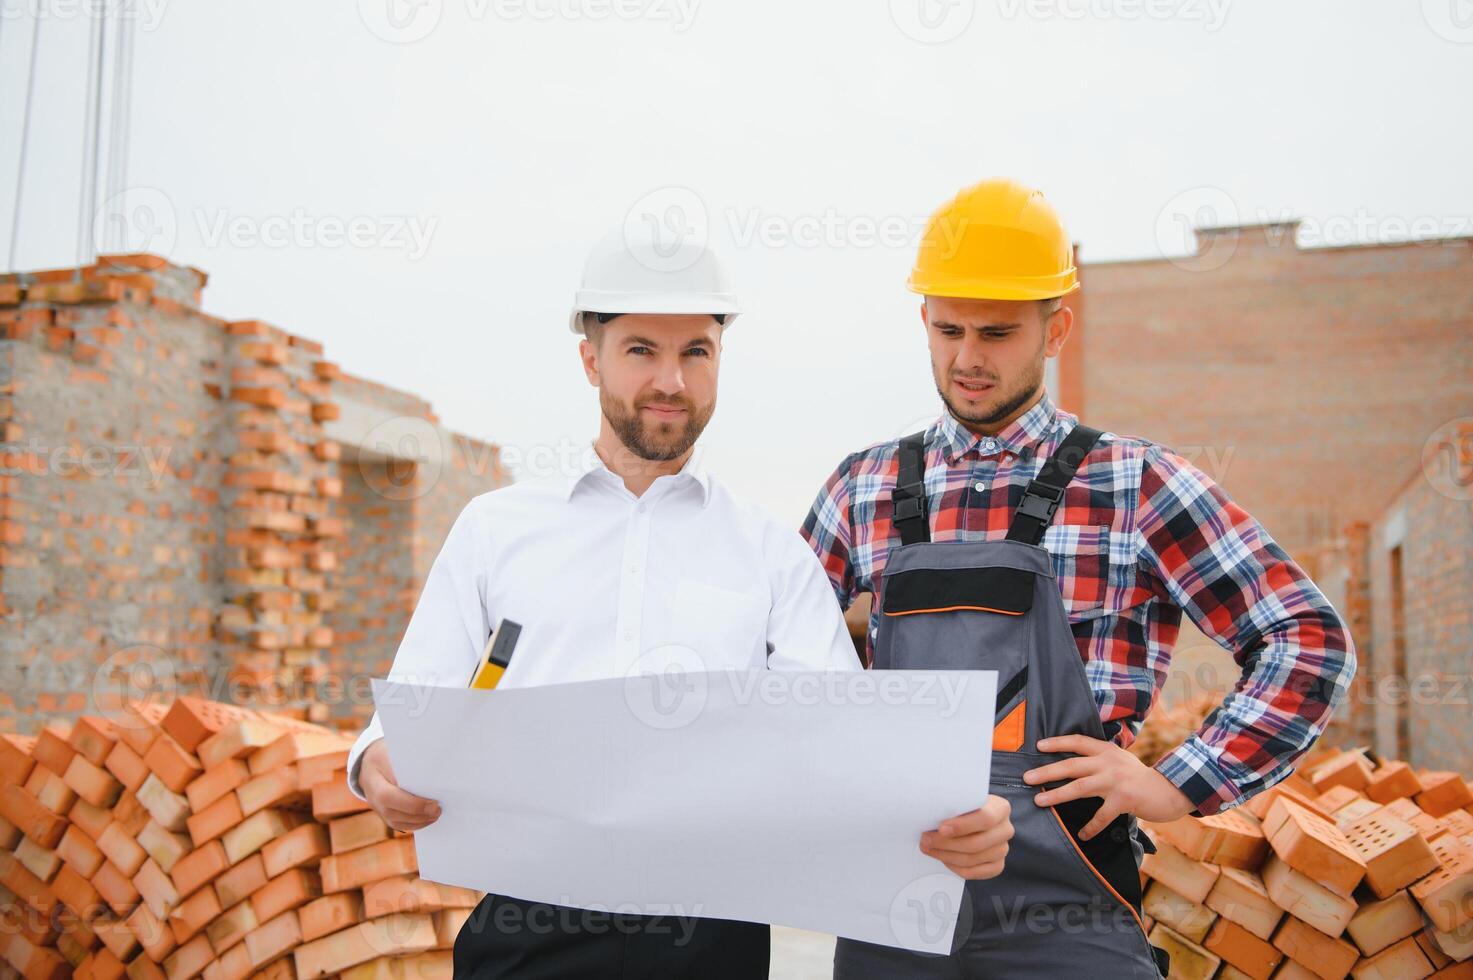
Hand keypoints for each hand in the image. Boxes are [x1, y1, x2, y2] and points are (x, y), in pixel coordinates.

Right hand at [361, 738, 442, 832]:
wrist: (372, 759)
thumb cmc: (394, 750)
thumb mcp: (403, 747)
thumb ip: (416, 759)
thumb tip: (439, 773)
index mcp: (376, 765)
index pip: (388, 792)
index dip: (411, 802)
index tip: (433, 801)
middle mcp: (370, 786)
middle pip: (389, 807)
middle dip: (417, 811)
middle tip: (437, 809)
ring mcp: (372, 800)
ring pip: (393, 818)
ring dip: (417, 820)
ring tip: (436, 814)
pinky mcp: (379, 810)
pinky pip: (395, 822)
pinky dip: (413, 824)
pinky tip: (427, 819)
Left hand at [920, 794, 1011, 879]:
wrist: (974, 817)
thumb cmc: (967, 807)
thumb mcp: (963, 799)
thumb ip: (954, 804)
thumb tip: (931, 816)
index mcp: (1000, 808)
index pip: (985, 818)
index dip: (962, 826)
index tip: (942, 828)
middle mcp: (1005, 829)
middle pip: (976, 843)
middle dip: (946, 843)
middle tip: (927, 840)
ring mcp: (1002, 849)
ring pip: (972, 859)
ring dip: (946, 855)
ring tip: (930, 848)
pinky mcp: (996, 865)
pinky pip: (974, 872)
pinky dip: (955, 867)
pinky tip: (944, 858)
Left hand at [1023, 734, 1193, 839]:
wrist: (1170, 790)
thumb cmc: (1140, 777)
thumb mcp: (1121, 760)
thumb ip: (1101, 759)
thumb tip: (1075, 762)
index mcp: (1106, 750)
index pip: (1078, 742)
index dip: (1058, 742)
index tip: (1038, 745)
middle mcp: (1108, 763)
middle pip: (1071, 765)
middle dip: (1047, 771)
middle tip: (1027, 778)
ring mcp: (1115, 781)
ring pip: (1080, 787)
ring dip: (1057, 795)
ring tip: (1040, 801)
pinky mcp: (1124, 800)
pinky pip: (1101, 816)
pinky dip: (1091, 827)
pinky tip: (1082, 835)